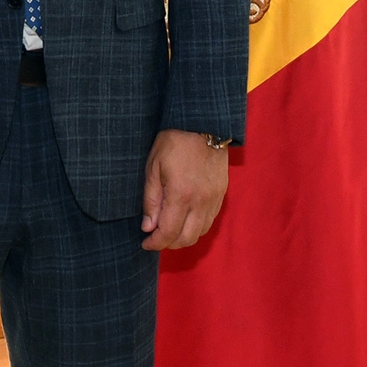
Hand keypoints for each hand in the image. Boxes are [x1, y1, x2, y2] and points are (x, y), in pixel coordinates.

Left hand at [140, 130, 228, 250]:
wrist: (204, 122)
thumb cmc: (174, 141)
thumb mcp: (154, 166)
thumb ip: (151, 199)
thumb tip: (148, 227)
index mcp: (181, 195)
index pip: (168, 233)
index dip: (155, 243)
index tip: (145, 243)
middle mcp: (200, 202)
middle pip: (186, 239)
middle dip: (169, 244)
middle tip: (156, 238)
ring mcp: (214, 199)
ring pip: (200, 232)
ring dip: (183, 237)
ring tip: (170, 229)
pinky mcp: (221, 194)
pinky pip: (210, 220)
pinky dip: (196, 226)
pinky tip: (185, 218)